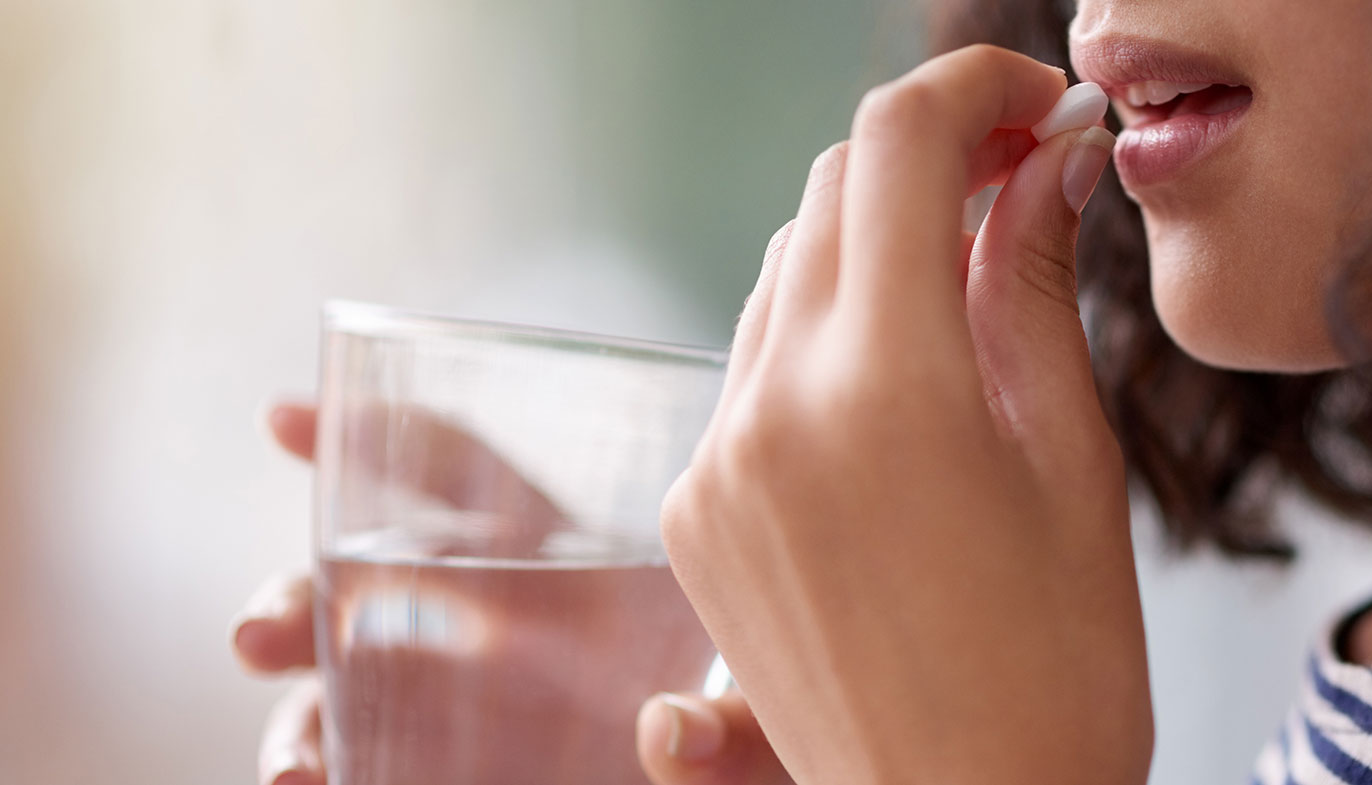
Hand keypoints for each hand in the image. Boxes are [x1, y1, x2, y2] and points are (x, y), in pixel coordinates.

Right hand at [233, 403, 794, 784]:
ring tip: (297, 765)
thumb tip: (667, 739)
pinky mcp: (450, 762)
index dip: (381, 441)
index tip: (281, 421)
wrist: (764, 755)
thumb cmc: (770, 716)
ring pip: (351, 693)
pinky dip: (324, 770)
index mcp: (570, 564)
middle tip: (260, 633)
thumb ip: (737, 731)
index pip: (469, 473)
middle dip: (300, 599)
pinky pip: (369, 761)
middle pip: (373, 587)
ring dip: (298, 716)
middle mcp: (503, 625)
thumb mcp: (765, 708)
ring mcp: (468, 704)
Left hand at [661, 44, 1149, 784]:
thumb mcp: (1073, 462)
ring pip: (787, 273)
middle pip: (833, 190)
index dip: (971, 86)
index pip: (897, 144)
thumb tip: (1049, 158)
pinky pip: (753, 367)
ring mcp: (714, 463)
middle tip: (1020, 176)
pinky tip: (903, 390)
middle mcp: (771, 410)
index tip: (1032, 98)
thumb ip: (1040, 285)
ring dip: (877, 246)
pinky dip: (827, 336)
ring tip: (972, 291)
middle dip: (929, 158)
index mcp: (885, 390)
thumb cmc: (1059, 671)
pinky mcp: (693, 512)